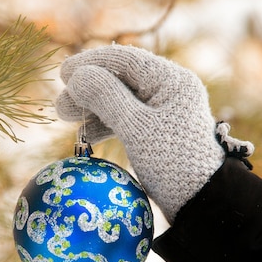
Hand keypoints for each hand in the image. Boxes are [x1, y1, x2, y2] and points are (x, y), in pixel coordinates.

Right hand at [55, 44, 252, 222]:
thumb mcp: (137, 128)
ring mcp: (162, 112)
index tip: (63, 73)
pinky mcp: (156, 133)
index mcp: (172, 80)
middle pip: (120, 80)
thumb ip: (107, 98)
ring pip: (120, 100)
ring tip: (65, 117)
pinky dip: (105, 123)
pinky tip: (86, 133)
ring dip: (92, 108)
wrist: (200, 202)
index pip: (127, 60)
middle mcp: (168, 90)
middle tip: (61, 106)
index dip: (91, 63)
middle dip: (88, 90)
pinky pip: (126, 119)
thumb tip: (78, 76)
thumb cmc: (172, 162)